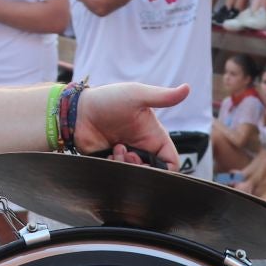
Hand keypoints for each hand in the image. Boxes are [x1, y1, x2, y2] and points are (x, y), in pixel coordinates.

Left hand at [73, 82, 190, 165]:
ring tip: (115, 149)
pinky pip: (117, 176)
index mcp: (153, 136)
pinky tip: (107, 155)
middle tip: (129, 154)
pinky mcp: (109, 163)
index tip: (151, 161)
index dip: (167, 169)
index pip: (170, 162)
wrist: (77, 110)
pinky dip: (114, 169)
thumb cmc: (109, 99)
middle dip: (143, 168)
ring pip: (135, 176)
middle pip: (153, 173)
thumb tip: (188, 88)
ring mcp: (125, 157)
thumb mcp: (137, 95)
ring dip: (126, 166)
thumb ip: (162, 97)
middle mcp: (141, 149)